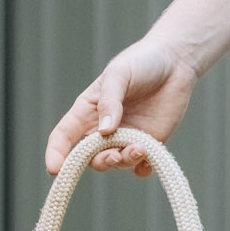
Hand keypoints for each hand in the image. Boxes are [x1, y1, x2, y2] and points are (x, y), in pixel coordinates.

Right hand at [44, 36, 198, 176]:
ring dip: (124, 160)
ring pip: (116, 162)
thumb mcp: (118, 75)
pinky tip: (149, 159)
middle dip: (99, 161)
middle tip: (114, 156)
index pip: (63, 137)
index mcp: (86, 112)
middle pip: (89, 157)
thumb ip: (109, 102)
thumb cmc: (140, 63)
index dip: (55, 154)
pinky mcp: (150, 142)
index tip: (54, 169)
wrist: (176, 61)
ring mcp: (126, 138)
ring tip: (141, 148)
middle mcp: (102, 130)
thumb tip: (105, 131)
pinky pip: (141, 165)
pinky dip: (143, 167)